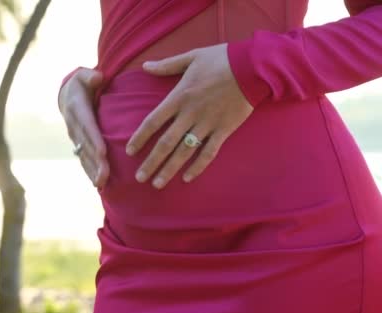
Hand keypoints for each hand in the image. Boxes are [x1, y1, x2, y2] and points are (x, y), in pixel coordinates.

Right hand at [59, 68, 109, 187]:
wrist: (66, 95)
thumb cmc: (82, 84)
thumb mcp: (85, 75)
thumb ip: (90, 76)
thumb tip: (98, 77)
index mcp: (77, 109)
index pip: (87, 126)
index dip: (94, 139)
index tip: (103, 152)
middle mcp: (73, 125)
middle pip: (86, 146)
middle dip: (96, 162)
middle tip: (105, 175)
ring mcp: (74, 137)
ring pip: (83, 156)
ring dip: (92, 171)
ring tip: (101, 184)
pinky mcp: (77, 144)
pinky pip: (83, 159)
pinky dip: (89, 172)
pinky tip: (98, 185)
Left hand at [126, 43, 253, 188]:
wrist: (254, 66)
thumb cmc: (221, 59)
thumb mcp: (191, 57)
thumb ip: (167, 65)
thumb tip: (144, 66)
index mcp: (179, 96)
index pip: (153, 122)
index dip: (139, 138)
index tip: (130, 152)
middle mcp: (190, 113)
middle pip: (165, 143)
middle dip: (151, 162)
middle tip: (140, 178)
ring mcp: (207, 123)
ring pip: (184, 152)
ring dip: (169, 169)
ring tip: (157, 184)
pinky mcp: (224, 130)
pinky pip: (209, 152)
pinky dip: (198, 166)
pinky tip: (187, 178)